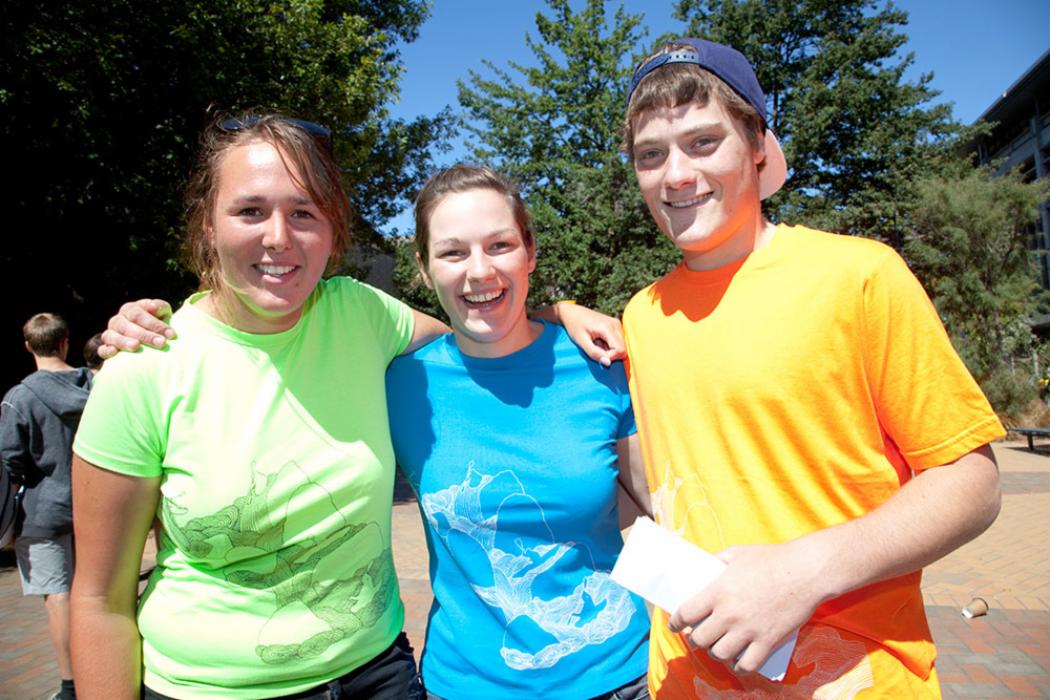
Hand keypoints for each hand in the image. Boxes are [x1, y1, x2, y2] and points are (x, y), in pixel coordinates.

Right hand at [98, 299, 174, 357]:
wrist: (147, 340)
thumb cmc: (157, 324)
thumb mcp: (162, 314)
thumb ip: (160, 308)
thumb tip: (153, 307)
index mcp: (130, 309)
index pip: (139, 314)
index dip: (155, 324)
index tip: (171, 334)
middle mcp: (118, 320)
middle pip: (127, 326)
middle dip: (146, 335)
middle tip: (162, 343)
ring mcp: (110, 334)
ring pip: (111, 336)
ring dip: (124, 341)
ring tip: (136, 346)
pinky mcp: (106, 349)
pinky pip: (102, 349)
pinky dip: (107, 350)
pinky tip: (114, 352)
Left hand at [552, 302, 624, 366]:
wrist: (572, 312)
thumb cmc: (574, 326)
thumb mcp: (581, 342)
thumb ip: (594, 353)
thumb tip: (608, 363)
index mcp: (608, 328)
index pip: (620, 350)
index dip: (610, 357)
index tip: (597, 354)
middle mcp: (616, 324)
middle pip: (623, 349)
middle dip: (610, 354)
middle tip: (595, 349)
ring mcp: (617, 324)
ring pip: (621, 346)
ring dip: (609, 350)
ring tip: (596, 343)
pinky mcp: (615, 325)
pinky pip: (618, 341)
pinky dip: (609, 345)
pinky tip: (599, 340)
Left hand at [668, 541, 827, 674]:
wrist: (806, 571)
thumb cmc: (771, 559)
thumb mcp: (736, 553)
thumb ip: (716, 561)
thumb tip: (702, 566)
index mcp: (719, 591)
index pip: (686, 614)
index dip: (676, 623)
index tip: (675, 626)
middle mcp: (730, 614)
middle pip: (700, 639)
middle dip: (695, 639)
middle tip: (698, 636)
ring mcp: (749, 630)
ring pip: (720, 654)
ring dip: (715, 653)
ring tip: (717, 647)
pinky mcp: (768, 641)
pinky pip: (747, 665)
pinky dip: (739, 666)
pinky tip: (737, 662)